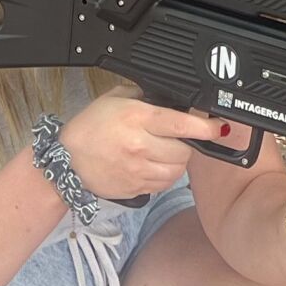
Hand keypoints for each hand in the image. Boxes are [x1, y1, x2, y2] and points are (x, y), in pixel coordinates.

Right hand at [55, 90, 225, 202]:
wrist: (67, 163)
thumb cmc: (90, 127)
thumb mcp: (115, 99)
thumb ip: (145, 96)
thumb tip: (172, 99)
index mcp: (137, 118)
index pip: (180, 124)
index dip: (204, 127)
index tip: (218, 127)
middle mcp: (140, 146)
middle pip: (184, 150)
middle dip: (188, 143)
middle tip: (177, 137)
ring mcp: (139, 171)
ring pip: (178, 170)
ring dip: (178, 161)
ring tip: (164, 151)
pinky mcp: (137, 189)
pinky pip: (165, 184)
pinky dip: (166, 175)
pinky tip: (154, 165)